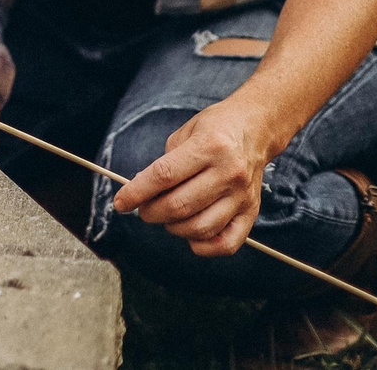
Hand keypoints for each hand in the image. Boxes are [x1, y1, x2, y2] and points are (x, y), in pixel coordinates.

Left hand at [109, 96, 276, 255]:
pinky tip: (190, 233)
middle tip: (143, 210)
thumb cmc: (214, 129)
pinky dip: (203, 246)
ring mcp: (242, 196)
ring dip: (173, 228)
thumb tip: (142, 192)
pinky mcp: (251, 213)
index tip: (120, 202)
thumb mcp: (183, 134)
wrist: (256, 130)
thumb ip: (164, 164)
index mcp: (208, 147)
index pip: (164, 175)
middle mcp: (228, 173)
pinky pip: (226, 243)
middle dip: (151, 213)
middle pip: (180, 205)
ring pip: (200, 228)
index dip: (137, 192)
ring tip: (166, 217)